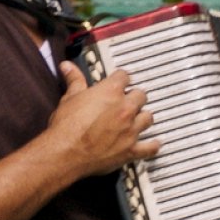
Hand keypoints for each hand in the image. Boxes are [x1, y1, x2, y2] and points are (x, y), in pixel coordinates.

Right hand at [47, 62, 158, 178]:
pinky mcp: (130, 150)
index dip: (120, 78)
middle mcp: (125, 109)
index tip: (119, 81)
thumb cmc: (67, 127)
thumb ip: (74, 80)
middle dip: (134, 97)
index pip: (124, 76)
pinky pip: (150, 148)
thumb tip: (68, 67)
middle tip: (127, 100)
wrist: (65, 153)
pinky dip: (152, 145)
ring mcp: (130, 130)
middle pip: (141, 95)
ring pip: (148, 118)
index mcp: (111, 92)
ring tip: (137, 118)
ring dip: (142, 117)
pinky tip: (153, 143)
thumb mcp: (69, 98)